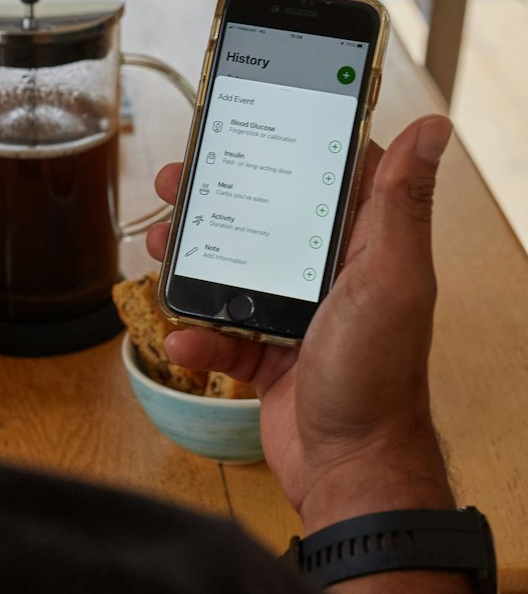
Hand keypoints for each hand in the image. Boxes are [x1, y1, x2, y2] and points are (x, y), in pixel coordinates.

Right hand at [146, 116, 454, 529]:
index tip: (252, 122)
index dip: (291, 146)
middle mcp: (331, 277)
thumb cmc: (378, 378)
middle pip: (267, 218)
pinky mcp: (269, 357)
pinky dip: (197, 336)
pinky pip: (222, 334)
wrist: (351, 471)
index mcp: (365, 247)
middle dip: (219, 199)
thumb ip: (402, 202)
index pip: (330, 176)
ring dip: (193, 260)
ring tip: (161, 248)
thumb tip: (433, 130)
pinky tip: (182, 338)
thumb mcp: (390, 277)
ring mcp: (298, 316)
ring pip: (234, 270)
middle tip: (177, 183)